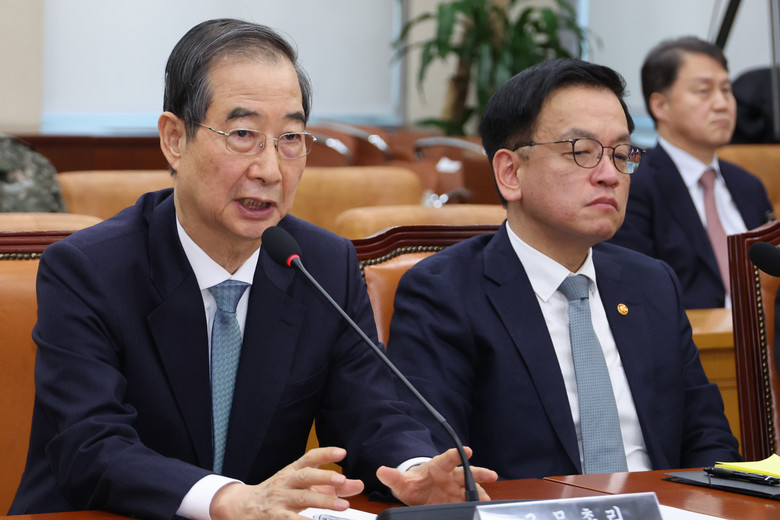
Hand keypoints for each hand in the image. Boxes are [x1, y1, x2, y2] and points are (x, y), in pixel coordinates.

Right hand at [209, 447, 363, 519]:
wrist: (244, 506)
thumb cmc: (279, 493)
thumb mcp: (303, 486)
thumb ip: (331, 487)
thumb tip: (358, 485)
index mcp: (293, 471)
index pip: (309, 458)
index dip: (325, 453)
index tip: (342, 452)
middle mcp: (286, 482)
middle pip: (305, 476)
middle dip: (324, 477)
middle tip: (342, 480)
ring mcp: (280, 499)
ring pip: (302, 498)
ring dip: (323, 501)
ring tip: (342, 506)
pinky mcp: (275, 516)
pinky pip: (290, 519)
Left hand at [375, 447, 497, 504]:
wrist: (418, 492)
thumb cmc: (413, 483)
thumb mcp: (401, 482)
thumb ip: (393, 477)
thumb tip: (381, 471)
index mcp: (438, 466)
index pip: (448, 458)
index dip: (456, 454)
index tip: (466, 450)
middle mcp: (451, 475)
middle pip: (467, 472)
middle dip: (479, 473)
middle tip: (490, 475)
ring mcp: (456, 488)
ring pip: (472, 487)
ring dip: (480, 492)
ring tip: (486, 499)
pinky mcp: (459, 500)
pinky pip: (469, 501)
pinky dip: (476, 504)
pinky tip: (481, 508)